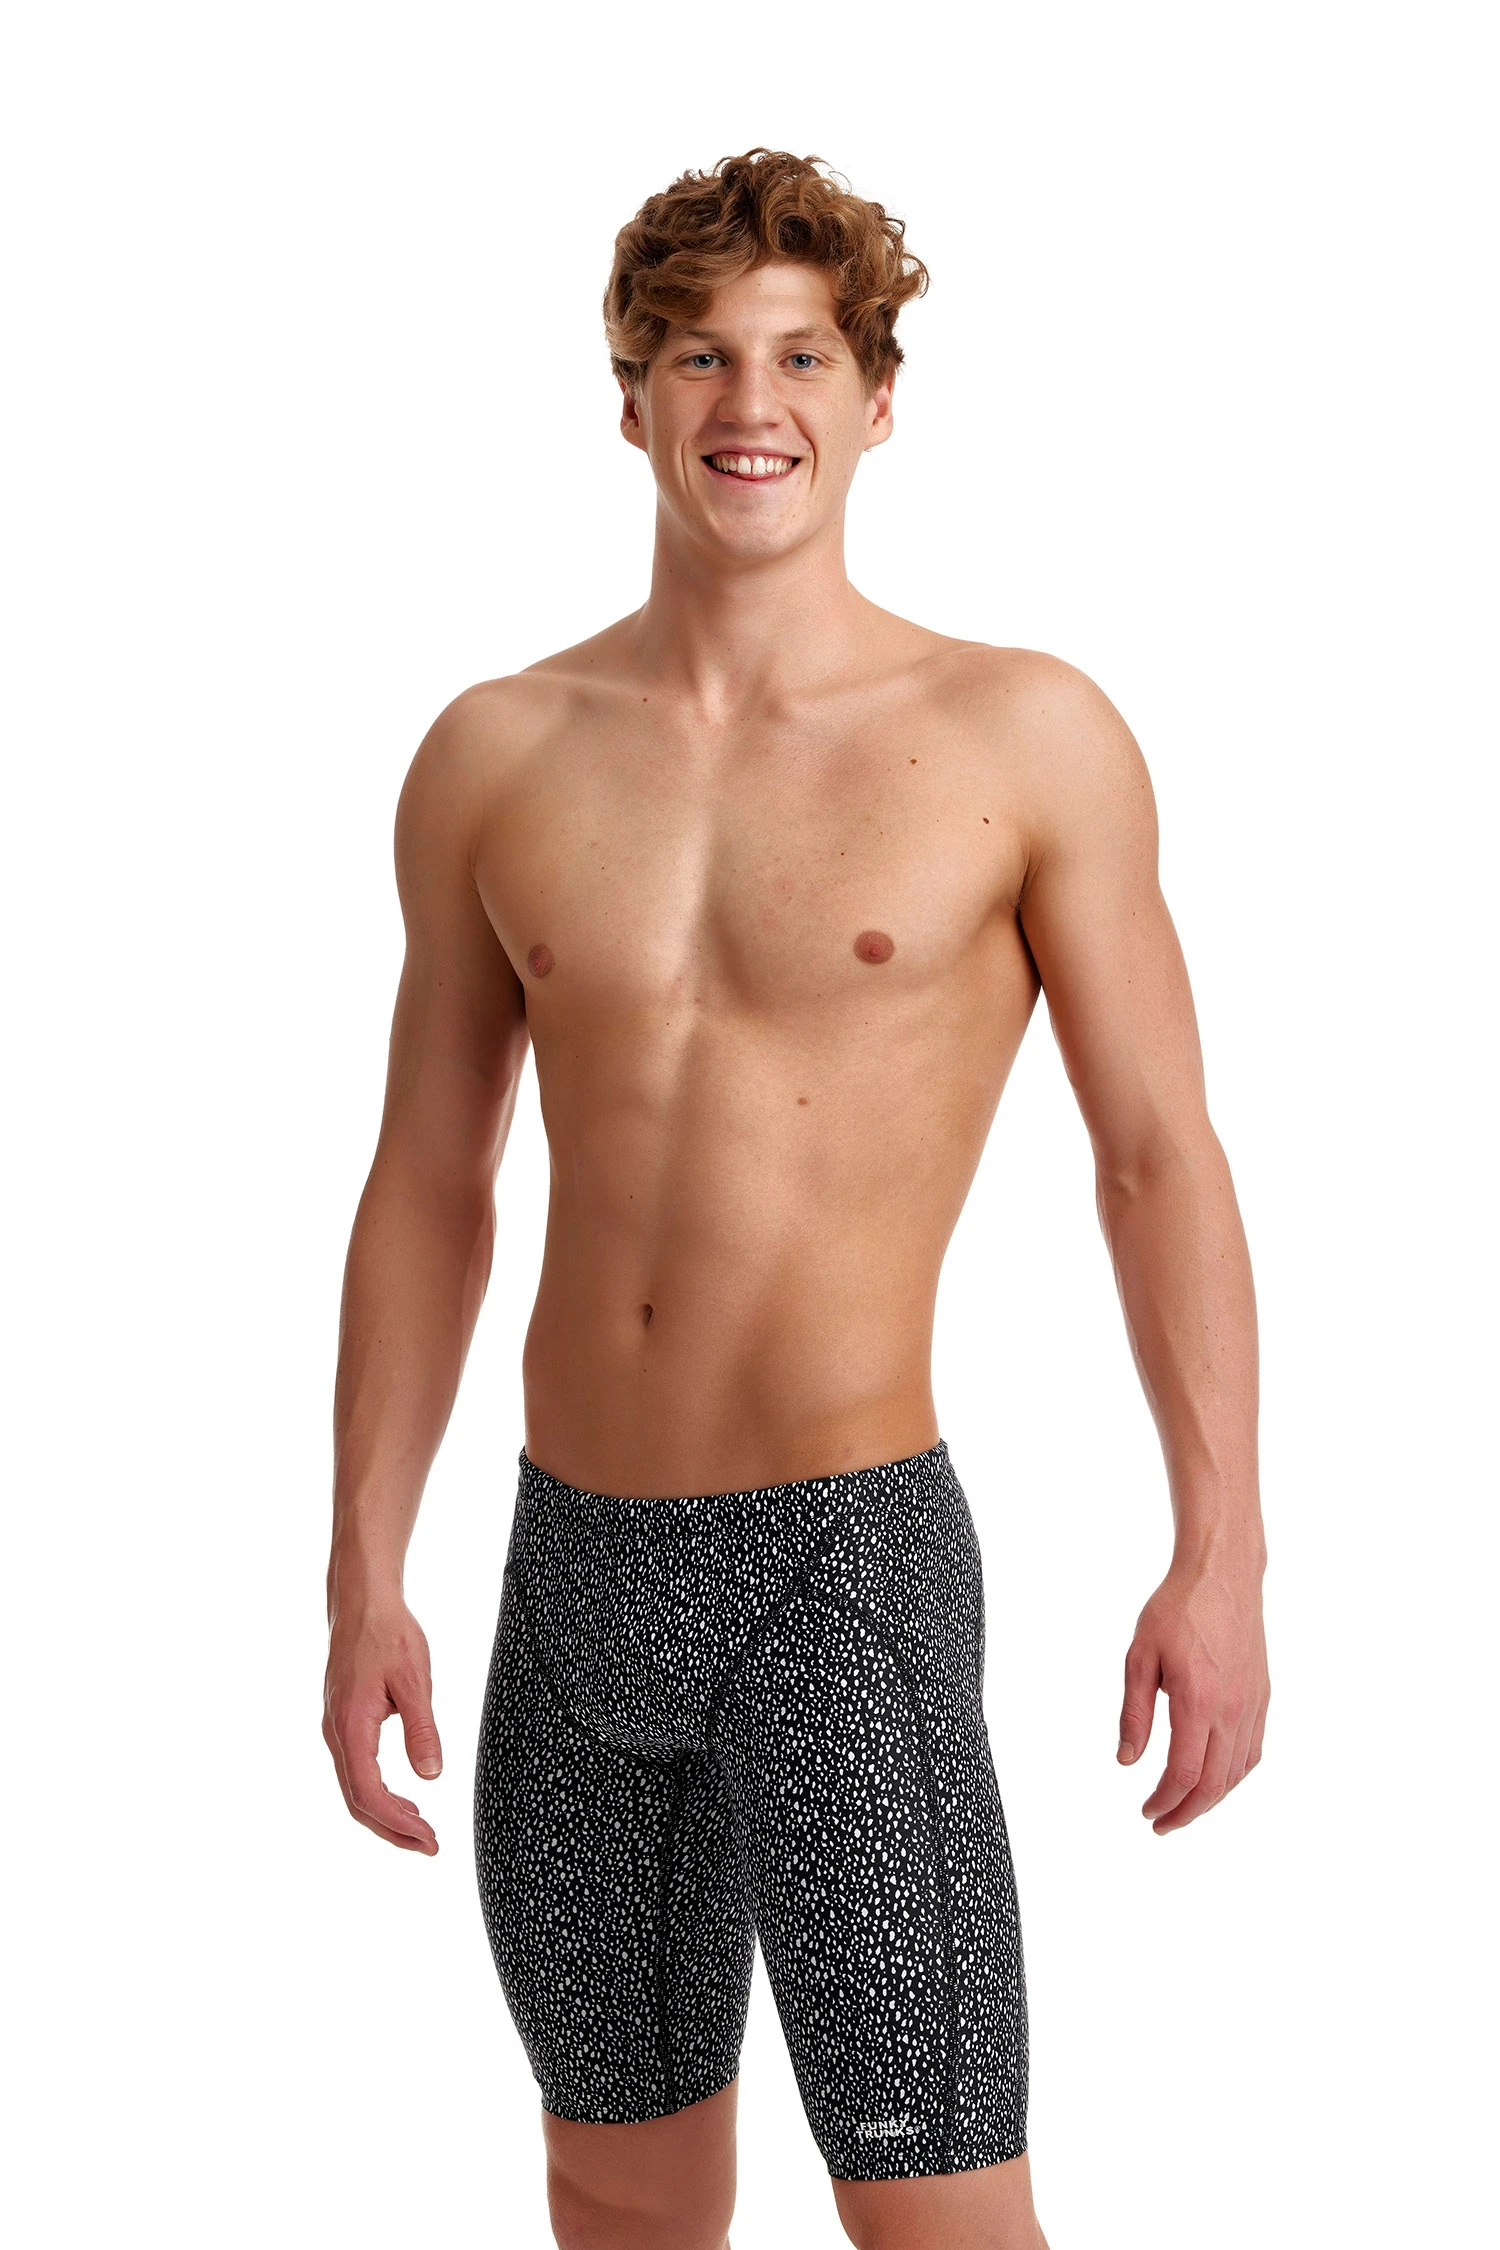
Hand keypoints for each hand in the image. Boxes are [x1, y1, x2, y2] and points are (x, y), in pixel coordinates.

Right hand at [323, 1598, 442, 1853]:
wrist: (362, 1601)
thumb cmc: (388, 1634)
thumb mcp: (415, 1680)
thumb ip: (422, 1729)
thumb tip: (431, 1776)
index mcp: (351, 1726)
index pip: (369, 1793)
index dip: (398, 1823)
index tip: (429, 1839)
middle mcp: (336, 1733)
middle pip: (357, 1801)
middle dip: (392, 1829)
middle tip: (429, 1846)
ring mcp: (336, 1728)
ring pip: (354, 1787)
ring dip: (385, 1814)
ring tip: (420, 1829)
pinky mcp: (343, 1721)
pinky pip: (355, 1770)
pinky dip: (377, 1793)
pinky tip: (402, 1797)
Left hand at [1117, 1555, 1268, 1833]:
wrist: (1222, 1576)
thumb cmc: (1177, 1610)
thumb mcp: (1140, 1657)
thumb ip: (1134, 1713)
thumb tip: (1126, 1761)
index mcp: (1198, 1701)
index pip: (1183, 1773)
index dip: (1164, 1801)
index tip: (1146, 1812)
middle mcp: (1232, 1710)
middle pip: (1213, 1784)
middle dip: (1186, 1813)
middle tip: (1161, 1823)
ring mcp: (1252, 1705)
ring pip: (1236, 1774)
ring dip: (1210, 1800)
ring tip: (1184, 1807)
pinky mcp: (1262, 1698)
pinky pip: (1253, 1752)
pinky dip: (1233, 1776)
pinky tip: (1215, 1779)